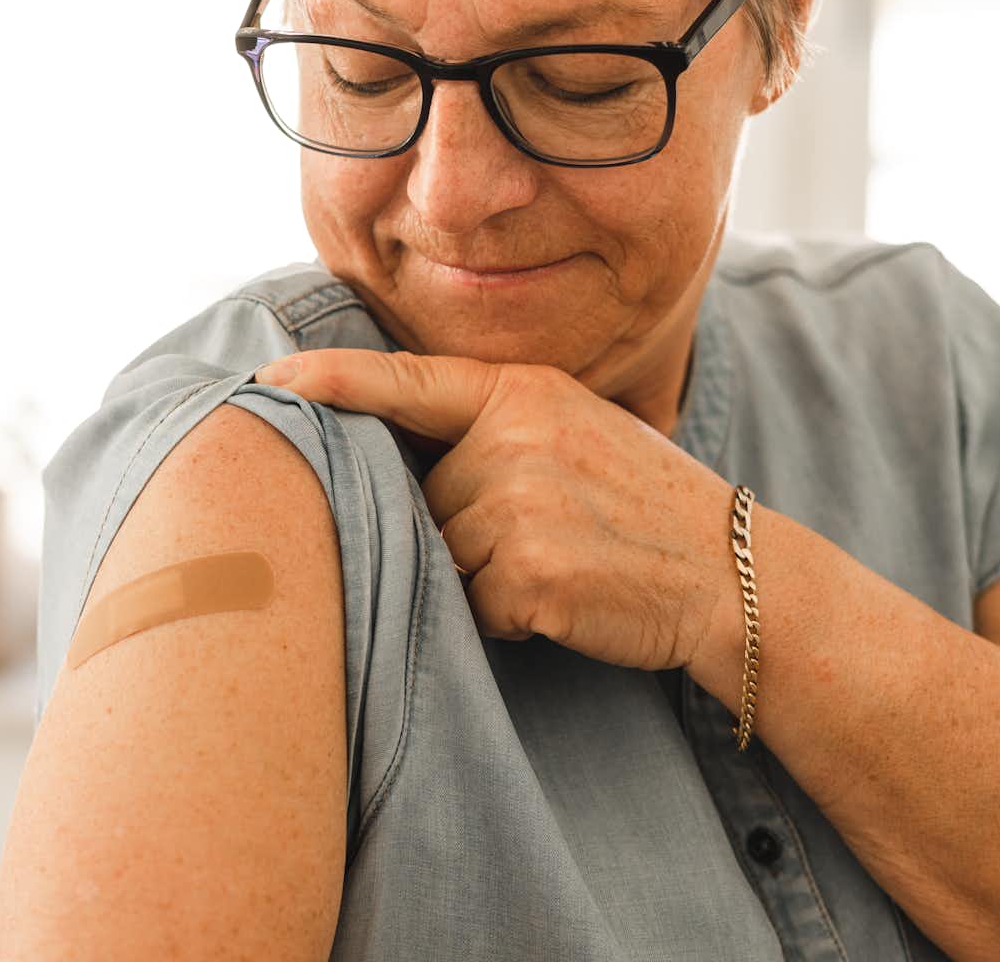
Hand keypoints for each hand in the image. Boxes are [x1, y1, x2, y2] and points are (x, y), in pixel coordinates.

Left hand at [254, 349, 736, 672]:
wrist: (732, 574)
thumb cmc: (646, 508)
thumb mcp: (575, 431)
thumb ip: (495, 429)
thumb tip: (397, 456)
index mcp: (523, 392)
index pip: (405, 382)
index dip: (328, 381)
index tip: (267, 381)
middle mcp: (515, 437)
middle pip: (424, 496)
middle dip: (464, 528)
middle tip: (549, 533)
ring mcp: (520, 503)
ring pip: (445, 554)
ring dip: (486, 577)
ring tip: (561, 565)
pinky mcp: (527, 572)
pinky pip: (474, 605)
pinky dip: (507, 617)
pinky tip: (565, 601)